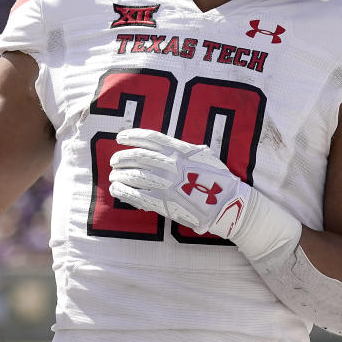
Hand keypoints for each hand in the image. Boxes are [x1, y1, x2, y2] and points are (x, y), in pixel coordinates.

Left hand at [108, 129, 252, 238]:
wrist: (227, 205)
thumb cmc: (219, 179)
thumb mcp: (205, 155)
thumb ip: (186, 149)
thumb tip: (171, 147)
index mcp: (181, 151)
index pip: (151, 138)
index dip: (132, 136)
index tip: (120, 137)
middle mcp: (172, 165)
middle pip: (138, 157)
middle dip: (122, 157)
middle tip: (114, 160)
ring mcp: (166, 185)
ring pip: (134, 175)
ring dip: (120, 174)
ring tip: (114, 174)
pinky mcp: (163, 203)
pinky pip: (136, 195)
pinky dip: (123, 191)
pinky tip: (116, 188)